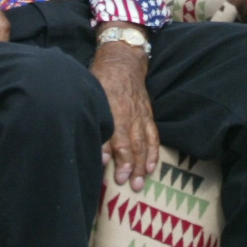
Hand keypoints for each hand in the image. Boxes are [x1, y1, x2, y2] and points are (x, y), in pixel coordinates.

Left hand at [92, 41, 159, 191]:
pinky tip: (153, 166)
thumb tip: (98, 151)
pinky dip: (154, 152)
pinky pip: (153, 136)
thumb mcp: (92, 96)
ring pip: (144, 143)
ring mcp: (141, 116)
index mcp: (114, 111)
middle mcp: (129, 116)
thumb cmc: (101, 80)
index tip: (117, 176)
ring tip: (142, 181)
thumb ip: (96, 121)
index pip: (117, 140)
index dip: (118, 159)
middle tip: (131, 185)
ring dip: (144, 164)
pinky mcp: (147, 115)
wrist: (122, 61)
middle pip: (133, 145)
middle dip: (132, 167)